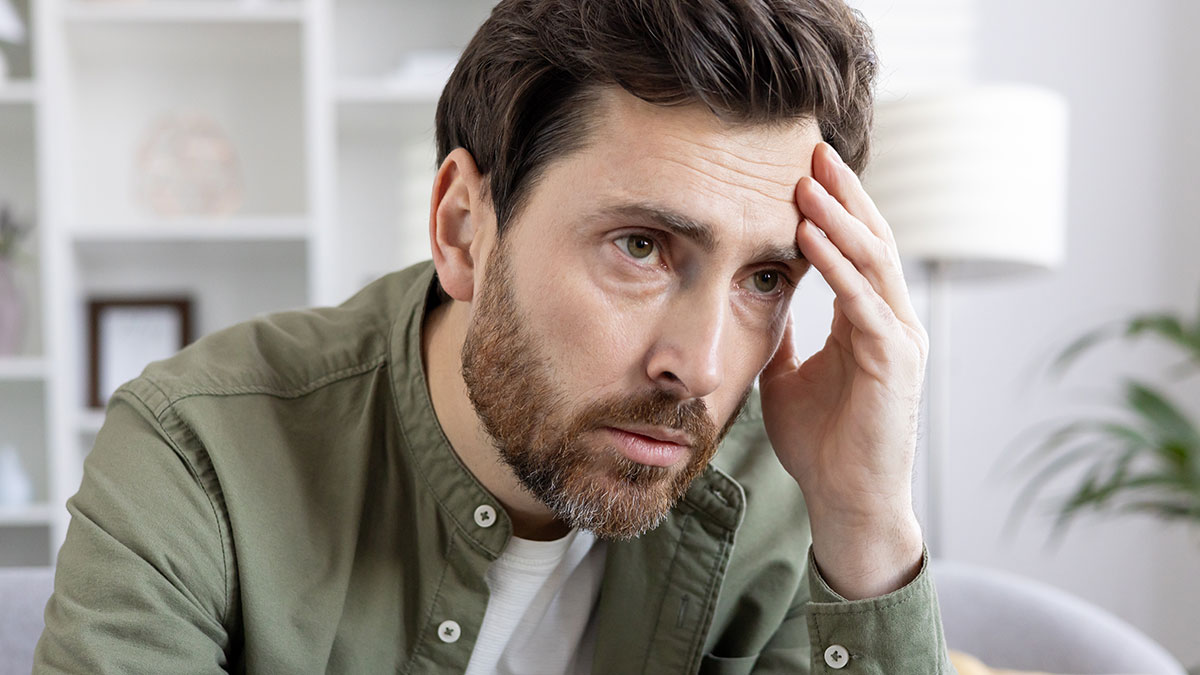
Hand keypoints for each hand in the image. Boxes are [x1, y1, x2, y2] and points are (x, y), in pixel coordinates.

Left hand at [760, 141, 927, 597]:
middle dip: (842, 194)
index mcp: (870, 321)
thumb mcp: (788, 375)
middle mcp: (893, 322)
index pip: (856, 248)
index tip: (803, 168)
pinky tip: (809, 235)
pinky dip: (837, 266)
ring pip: (873, 261)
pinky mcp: (894, 364)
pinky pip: (864, 302)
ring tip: (806, 181)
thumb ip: (782, 334)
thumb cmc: (822, 443)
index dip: (834, 206)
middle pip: (871, 239)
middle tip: (812, 149)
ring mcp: (899, 340)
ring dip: (838, 218)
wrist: (846, 501)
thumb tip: (758, 297)